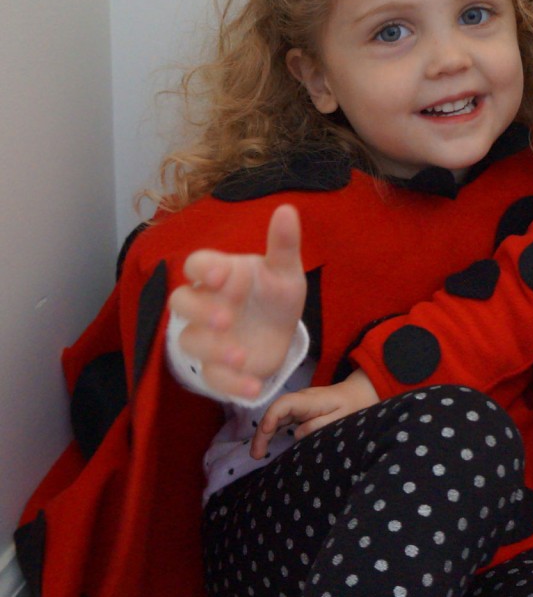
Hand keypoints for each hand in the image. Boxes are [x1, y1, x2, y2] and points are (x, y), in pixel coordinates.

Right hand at [168, 204, 305, 400]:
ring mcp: (207, 336)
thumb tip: (287, 210)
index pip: (196, 264)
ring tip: (241, 356)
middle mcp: (206, 303)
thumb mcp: (285, 271)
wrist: (280, 330)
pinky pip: (213, 377)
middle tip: (225, 318)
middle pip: (180, 303)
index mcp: (221, 274)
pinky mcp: (217, 366)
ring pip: (189, 341)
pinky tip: (254, 386)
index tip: (221, 276)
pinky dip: (231, 384)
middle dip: (199, 311)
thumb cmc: (274, 293)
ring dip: (212, 350)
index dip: (202, 269)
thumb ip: (284, 244)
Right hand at [251, 370, 379, 458]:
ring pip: (275, 416)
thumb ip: (320, 424)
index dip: (272, 417)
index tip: (264, 432)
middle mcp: (300, 399)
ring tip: (257, 454)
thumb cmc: (352, 405)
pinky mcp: (298, 410)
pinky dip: (271, 431)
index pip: (284, 404)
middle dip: (262, 432)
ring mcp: (298, 404)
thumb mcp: (341, 417)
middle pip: (274, 412)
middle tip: (256, 454)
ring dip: (263, 433)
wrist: (358, 393)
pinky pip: (280, 419)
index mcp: (310, 400)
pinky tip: (265, 445)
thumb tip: (297, 433)